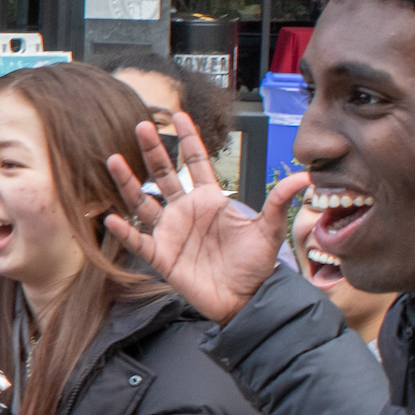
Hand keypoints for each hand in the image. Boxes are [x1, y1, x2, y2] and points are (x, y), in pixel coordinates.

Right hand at [103, 110, 305, 325]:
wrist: (245, 299)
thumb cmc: (255, 265)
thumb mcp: (269, 231)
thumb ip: (279, 201)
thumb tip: (304, 178)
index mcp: (210, 200)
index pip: (196, 164)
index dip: (188, 140)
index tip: (178, 116)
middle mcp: (186, 211)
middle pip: (164, 175)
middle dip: (152, 150)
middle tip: (141, 126)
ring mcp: (170, 232)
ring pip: (142, 202)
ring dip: (127, 182)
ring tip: (113, 160)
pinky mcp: (161, 256)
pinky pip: (138, 241)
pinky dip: (123, 232)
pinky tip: (111, 218)